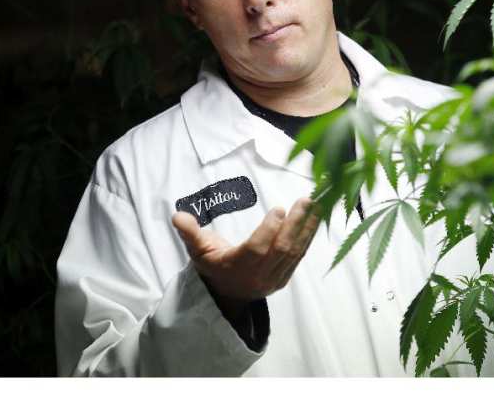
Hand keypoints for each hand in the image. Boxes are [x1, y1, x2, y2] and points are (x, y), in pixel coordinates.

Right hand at [171, 197, 319, 303]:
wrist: (227, 294)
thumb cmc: (213, 265)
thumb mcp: (198, 250)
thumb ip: (190, 232)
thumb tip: (177, 215)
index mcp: (236, 267)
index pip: (257, 249)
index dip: (269, 230)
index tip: (278, 209)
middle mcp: (258, 276)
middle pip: (281, 249)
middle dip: (295, 225)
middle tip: (305, 201)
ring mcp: (274, 279)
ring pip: (295, 252)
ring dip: (308, 228)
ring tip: (316, 205)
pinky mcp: (285, 277)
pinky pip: (299, 256)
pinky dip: (309, 236)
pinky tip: (316, 218)